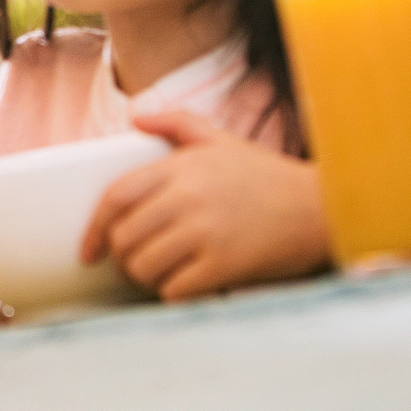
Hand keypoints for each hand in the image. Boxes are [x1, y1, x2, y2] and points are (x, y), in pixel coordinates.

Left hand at [79, 112, 329, 300]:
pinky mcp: (224, 266)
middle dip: (122, 257)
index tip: (89, 248)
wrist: (321, 208)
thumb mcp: (221, 140)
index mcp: (180, 167)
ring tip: (161, 272)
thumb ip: (176, 123)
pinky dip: (172, 293)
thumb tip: (135, 117)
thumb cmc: (266, 176)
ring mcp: (205, 233)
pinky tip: (186, 286)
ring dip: (145, 277)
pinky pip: (174, 290)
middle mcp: (187, 198)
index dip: (95, 227)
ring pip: (143, 267)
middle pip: (124, 237)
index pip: (116, 197)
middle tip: (135, 261)